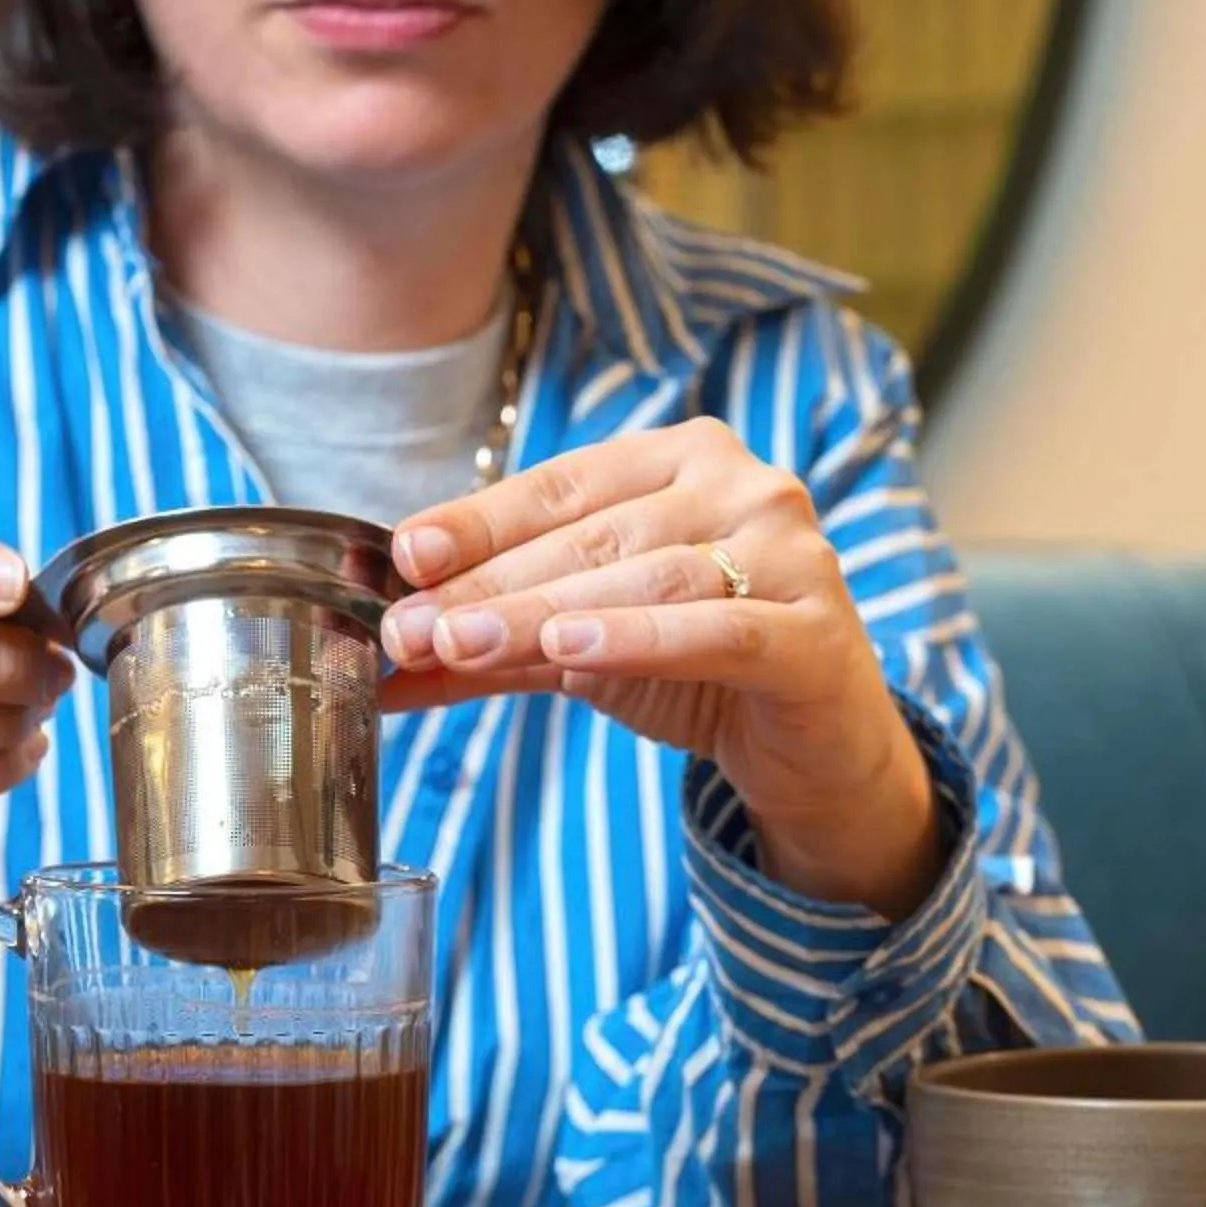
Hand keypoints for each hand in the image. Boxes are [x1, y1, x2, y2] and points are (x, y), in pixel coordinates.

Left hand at [381, 420, 943, 917]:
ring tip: (458, 642)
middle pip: (594, 535)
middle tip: (408, 626)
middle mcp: (747, 484)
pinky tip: (568, 651)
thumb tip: (388, 656)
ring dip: (539, 614)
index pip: (562, 485)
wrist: (818, 747)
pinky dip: (638, 638)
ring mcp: (792, 553)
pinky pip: (715, 629)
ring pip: (645, 579)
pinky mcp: (817, 633)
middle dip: (490, 583)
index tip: (403, 559)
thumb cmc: (704, 672)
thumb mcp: (586, 648)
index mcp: (685, 459)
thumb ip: (495, 639)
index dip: (477, 522)